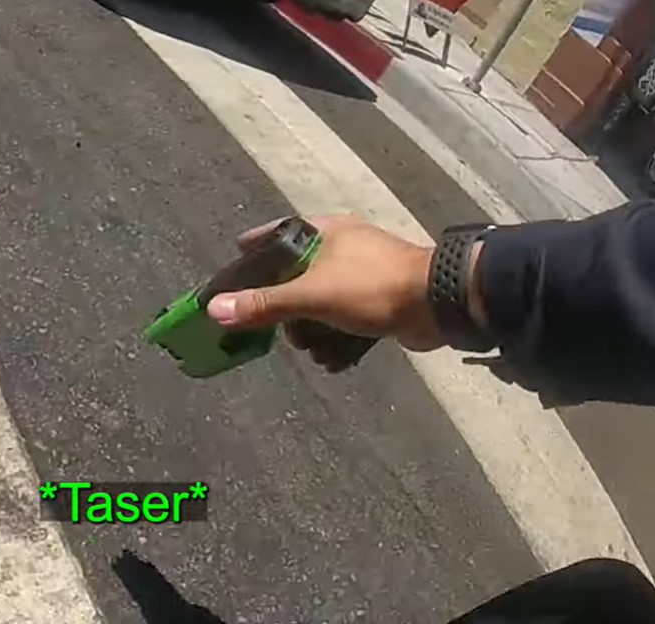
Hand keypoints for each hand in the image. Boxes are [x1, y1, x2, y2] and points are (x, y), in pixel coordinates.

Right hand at [206, 215, 444, 350]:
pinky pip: (345, 321)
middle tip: (282, 330)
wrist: (439, 304)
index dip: (253, 251)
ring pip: (320, 304)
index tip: (235, 265)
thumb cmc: (371, 287)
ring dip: (314, 332)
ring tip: (313, 349)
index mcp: (324, 232)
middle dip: (287, 313)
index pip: (276, 234)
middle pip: (295, 279)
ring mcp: (361, 275)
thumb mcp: (312, 296)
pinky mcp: (378, 301)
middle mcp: (341, 248)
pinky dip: (338, 340)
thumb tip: (215, 310)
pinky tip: (334, 360)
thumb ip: (264, 304)